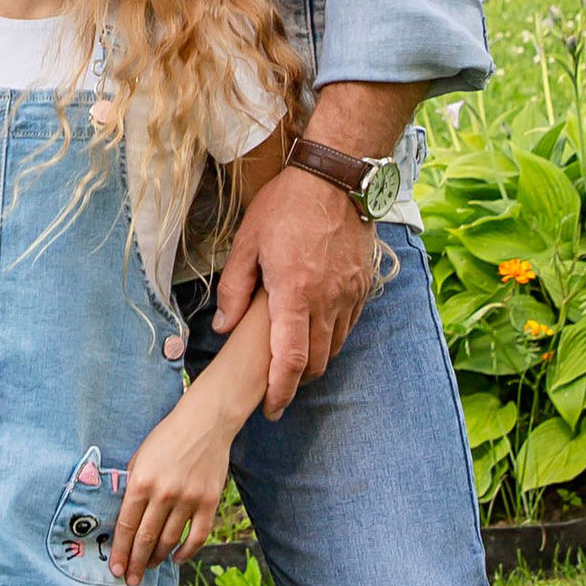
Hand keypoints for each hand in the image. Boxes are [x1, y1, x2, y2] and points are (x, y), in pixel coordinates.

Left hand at [107, 394, 235, 585]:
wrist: (204, 422)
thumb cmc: (166, 438)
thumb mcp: (139, 457)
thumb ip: (131, 487)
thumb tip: (124, 519)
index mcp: (141, 482)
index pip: (126, 526)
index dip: (120, 551)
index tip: (115, 569)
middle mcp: (164, 493)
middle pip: (146, 539)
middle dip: (135, 563)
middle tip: (130, 580)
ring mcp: (189, 499)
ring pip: (170, 541)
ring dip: (157, 558)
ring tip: (148, 567)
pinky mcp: (209, 502)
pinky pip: (197, 537)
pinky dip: (186, 552)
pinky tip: (176, 558)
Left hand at [215, 172, 374, 418]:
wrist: (335, 177)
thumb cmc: (286, 206)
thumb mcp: (247, 243)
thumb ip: (234, 290)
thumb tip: (222, 327)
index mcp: (294, 294)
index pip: (291, 360)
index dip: (280, 391)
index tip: (270, 408)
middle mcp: (327, 301)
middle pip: (317, 363)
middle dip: (296, 382)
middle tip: (277, 388)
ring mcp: (349, 294)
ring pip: (335, 346)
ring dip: (316, 361)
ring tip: (295, 360)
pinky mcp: (363, 286)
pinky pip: (349, 324)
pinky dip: (333, 337)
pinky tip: (316, 330)